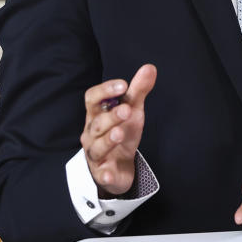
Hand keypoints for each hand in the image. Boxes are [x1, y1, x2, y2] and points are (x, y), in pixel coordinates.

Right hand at [80, 63, 156, 195]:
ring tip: (120, 133)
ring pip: (97, 147)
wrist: (120, 165)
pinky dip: (105, 174)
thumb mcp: (131, 110)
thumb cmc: (121, 131)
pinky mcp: (102, 173)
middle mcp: (91, 133)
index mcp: (96, 114)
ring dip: (108, 140)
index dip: (105, 90)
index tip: (123, 84)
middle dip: (111, 116)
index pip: (92, 98)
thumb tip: (150, 67)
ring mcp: (95, 154)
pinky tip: (110, 173)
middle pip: (96, 123)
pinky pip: (101, 174)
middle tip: (128, 110)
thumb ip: (138, 90)